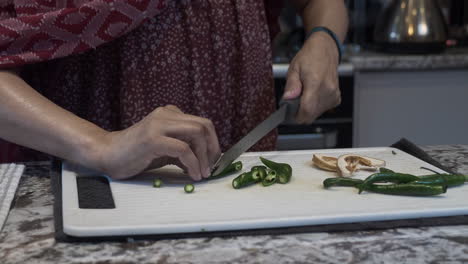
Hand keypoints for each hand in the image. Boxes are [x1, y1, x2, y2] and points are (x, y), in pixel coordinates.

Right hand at [95, 105, 220, 180]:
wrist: (106, 154)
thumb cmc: (135, 154)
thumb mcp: (165, 149)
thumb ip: (184, 149)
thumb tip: (206, 161)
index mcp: (170, 114)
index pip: (202, 123)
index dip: (213, 142)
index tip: (213, 160)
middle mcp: (166, 114)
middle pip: (204, 125)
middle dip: (213, 148)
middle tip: (211, 167)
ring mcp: (159, 125)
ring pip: (196, 134)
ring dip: (205, 156)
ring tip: (203, 173)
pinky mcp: (153, 139)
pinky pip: (183, 150)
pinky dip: (193, 164)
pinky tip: (193, 175)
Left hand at [282, 32, 340, 123]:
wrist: (325, 49)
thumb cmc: (309, 57)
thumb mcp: (294, 68)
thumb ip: (291, 85)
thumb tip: (287, 98)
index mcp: (315, 83)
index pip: (306, 110)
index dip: (296, 115)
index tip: (290, 113)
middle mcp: (327, 90)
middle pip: (311, 115)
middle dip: (301, 112)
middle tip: (296, 100)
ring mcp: (333, 94)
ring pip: (317, 114)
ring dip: (309, 109)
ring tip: (305, 94)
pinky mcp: (336, 97)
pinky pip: (323, 109)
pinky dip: (316, 106)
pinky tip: (313, 94)